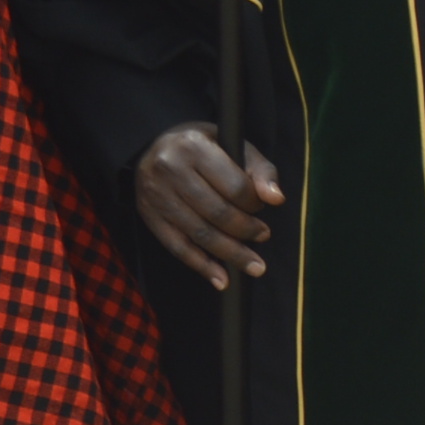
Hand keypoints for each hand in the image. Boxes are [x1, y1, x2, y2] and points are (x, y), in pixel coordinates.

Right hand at [135, 124, 282, 288]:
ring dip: (230, 254)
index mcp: (194, 147)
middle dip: (246, 231)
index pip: (234, 186)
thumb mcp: (234, 145)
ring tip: (254, 266)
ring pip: (199, 233)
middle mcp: (170, 170)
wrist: (153, 146)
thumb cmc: (204, 146)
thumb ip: (259, 170)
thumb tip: (276, 199)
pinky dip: (201, 266)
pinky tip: (221, 279)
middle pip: (217, 213)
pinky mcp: (149, 216)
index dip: (254, 204)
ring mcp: (156, 195)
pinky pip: (177, 247)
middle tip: (263, 237)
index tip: (262, 209)